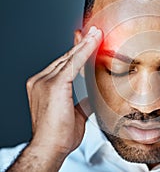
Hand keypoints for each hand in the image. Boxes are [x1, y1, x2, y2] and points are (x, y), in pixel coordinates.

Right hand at [26, 26, 101, 157]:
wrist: (50, 147)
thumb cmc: (59, 134)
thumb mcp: (73, 113)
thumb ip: (81, 102)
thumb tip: (91, 99)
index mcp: (43, 85)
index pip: (63, 64)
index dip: (76, 51)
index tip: (86, 41)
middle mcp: (41, 80)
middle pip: (66, 57)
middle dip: (82, 44)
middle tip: (95, 32)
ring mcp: (45, 81)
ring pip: (70, 57)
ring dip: (85, 44)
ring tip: (97, 33)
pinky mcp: (54, 84)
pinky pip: (73, 63)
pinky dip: (85, 51)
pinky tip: (94, 42)